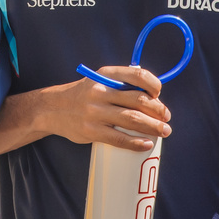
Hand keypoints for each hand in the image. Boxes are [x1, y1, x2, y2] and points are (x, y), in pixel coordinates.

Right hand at [36, 65, 171, 151]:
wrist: (52, 108)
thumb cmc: (84, 95)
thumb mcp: (99, 81)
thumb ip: (121, 84)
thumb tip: (153, 98)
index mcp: (105, 75)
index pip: (137, 74)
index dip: (153, 85)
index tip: (159, 94)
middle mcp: (100, 91)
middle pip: (138, 100)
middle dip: (158, 110)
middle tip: (166, 118)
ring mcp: (94, 112)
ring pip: (132, 120)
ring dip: (153, 127)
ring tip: (164, 131)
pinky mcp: (91, 131)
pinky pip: (118, 138)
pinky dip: (135, 142)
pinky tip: (146, 144)